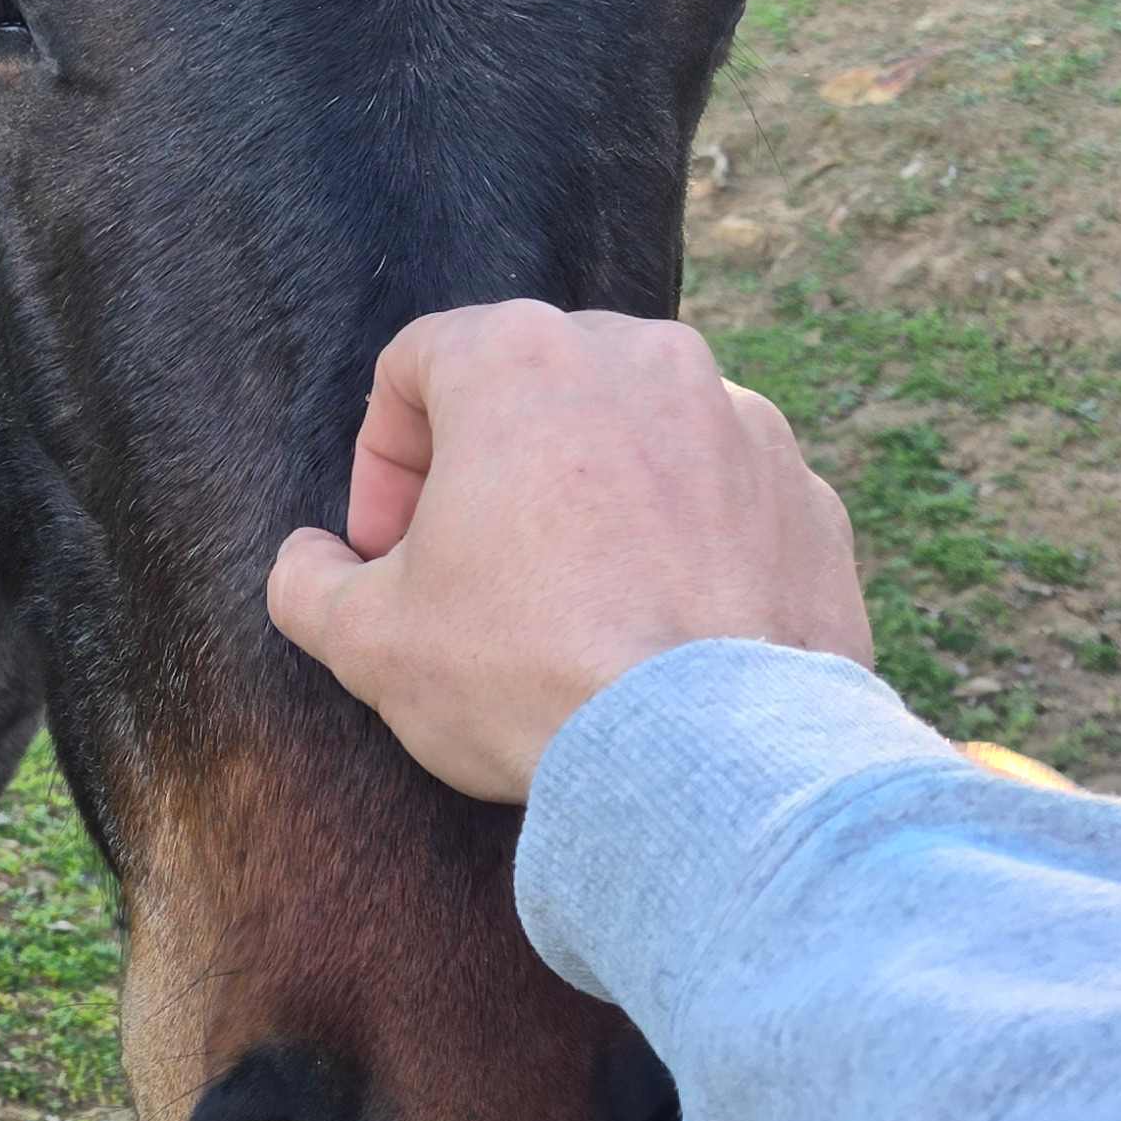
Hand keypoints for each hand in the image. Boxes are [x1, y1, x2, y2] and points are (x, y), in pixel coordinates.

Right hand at [266, 303, 872, 802]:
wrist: (710, 763)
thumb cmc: (528, 675)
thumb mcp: (369, 641)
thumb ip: (311, 583)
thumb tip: (310, 565)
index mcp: (523, 358)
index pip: (415, 363)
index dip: (382, 460)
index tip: (389, 551)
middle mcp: (643, 358)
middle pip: (535, 386)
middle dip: (490, 468)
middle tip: (471, 572)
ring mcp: (742, 421)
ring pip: (637, 435)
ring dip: (592, 499)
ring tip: (573, 606)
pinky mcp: (810, 496)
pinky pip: (723, 499)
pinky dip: (684, 543)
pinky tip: (657, 631)